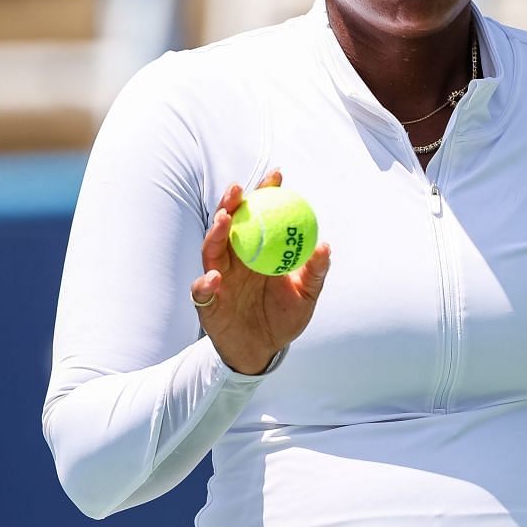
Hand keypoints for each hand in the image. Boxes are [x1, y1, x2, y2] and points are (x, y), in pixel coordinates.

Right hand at [190, 170, 331, 374]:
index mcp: (258, 250)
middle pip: (229, 225)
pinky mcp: (208, 303)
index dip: (265, 194)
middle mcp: (235, 259)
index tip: (277, 175)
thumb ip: (315, 272)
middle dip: (231, 203)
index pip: (259, 216)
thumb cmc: (284, 317)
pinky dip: (206, 283)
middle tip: (239, 189)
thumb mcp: (306, 296)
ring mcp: (219, 278)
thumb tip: (324, 246)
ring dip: (215, 233)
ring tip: (224, 220)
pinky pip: (202, 291)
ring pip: (211, 250)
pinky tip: (214, 278)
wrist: (263, 351)